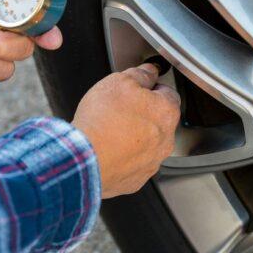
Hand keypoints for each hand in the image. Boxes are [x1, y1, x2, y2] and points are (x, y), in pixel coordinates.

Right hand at [72, 63, 181, 198]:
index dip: (151, 89)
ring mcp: (151, 163)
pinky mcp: (135, 180)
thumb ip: (140, 74)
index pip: (168, 94)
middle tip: (119, 110)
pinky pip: (133, 165)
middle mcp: (165, 140)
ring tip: (110, 132)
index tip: (137, 89)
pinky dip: (123, 158)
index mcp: (166, 113)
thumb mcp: (119, 82)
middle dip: (142, 115)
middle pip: (158, 122)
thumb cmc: (102, 120)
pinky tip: (108, 150)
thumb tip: (149, 71)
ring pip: (147, 145)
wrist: (84, 158)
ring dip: (133, 138)